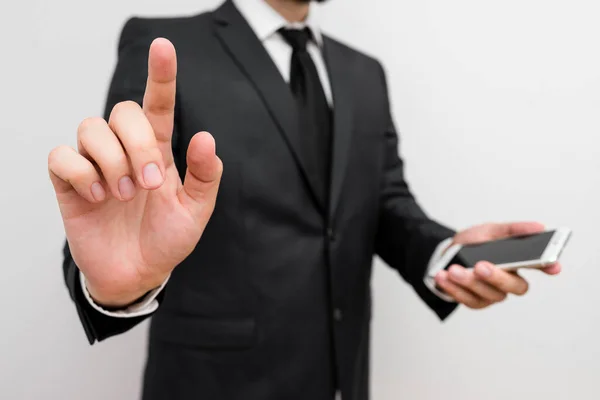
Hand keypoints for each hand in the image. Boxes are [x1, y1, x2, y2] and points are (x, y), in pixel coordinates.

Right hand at [48, 38, 221, 306]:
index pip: (159, 105)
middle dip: (138, 145)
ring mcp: (96, 165)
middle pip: (122, 111)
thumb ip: (205, 177)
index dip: (161, 75)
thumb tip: (206, 138)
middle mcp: (126, 150)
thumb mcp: (196, 212)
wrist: (137, 274)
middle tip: (149, 185)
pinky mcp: (70, 183)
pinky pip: (63, 156)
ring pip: (91, 127)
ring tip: (125, 196)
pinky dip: (82, 175)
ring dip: (112, 162)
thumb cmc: (166, 239)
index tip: (164, 47)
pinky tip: (97, 198)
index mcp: (159, 151)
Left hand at [434, 222, 560, 308]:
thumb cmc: (472, 244)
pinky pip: (468, 300)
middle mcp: (509, 281)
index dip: (548, 267)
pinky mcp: (475, 302)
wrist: (445, 255)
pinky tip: (443, 277)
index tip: (553, 265)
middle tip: (480, 266)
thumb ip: (512, 230)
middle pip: (515, 286)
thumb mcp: (489, 231)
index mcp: (517, 262)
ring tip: (453, 269)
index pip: (540, 266)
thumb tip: (538, 227)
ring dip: (469, 281)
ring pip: (489, 295)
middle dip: (497, 277)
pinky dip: (454, 288)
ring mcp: (493, 294)